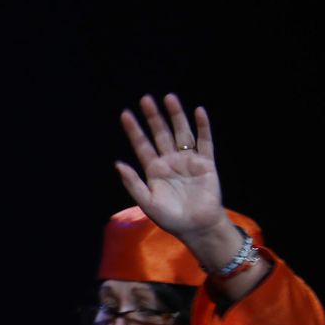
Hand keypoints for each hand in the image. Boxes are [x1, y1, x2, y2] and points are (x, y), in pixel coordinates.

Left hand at [115, 93, 228, 241]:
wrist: (196, 227)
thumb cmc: (170, 218)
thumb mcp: (147, 202)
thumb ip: (133, 183)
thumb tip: (118, 164)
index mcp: (154, 170)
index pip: (142, 145)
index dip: (134, 130)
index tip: (125, 114)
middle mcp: (170, 161)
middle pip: (160, 134)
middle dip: (153, 117)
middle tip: (145, 99)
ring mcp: (188, 160)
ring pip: (181, 133)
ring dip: (176, 116)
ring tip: (169, 98)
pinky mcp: (206, 163)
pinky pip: (205, 142)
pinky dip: (203, 127)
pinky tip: (198, 112)